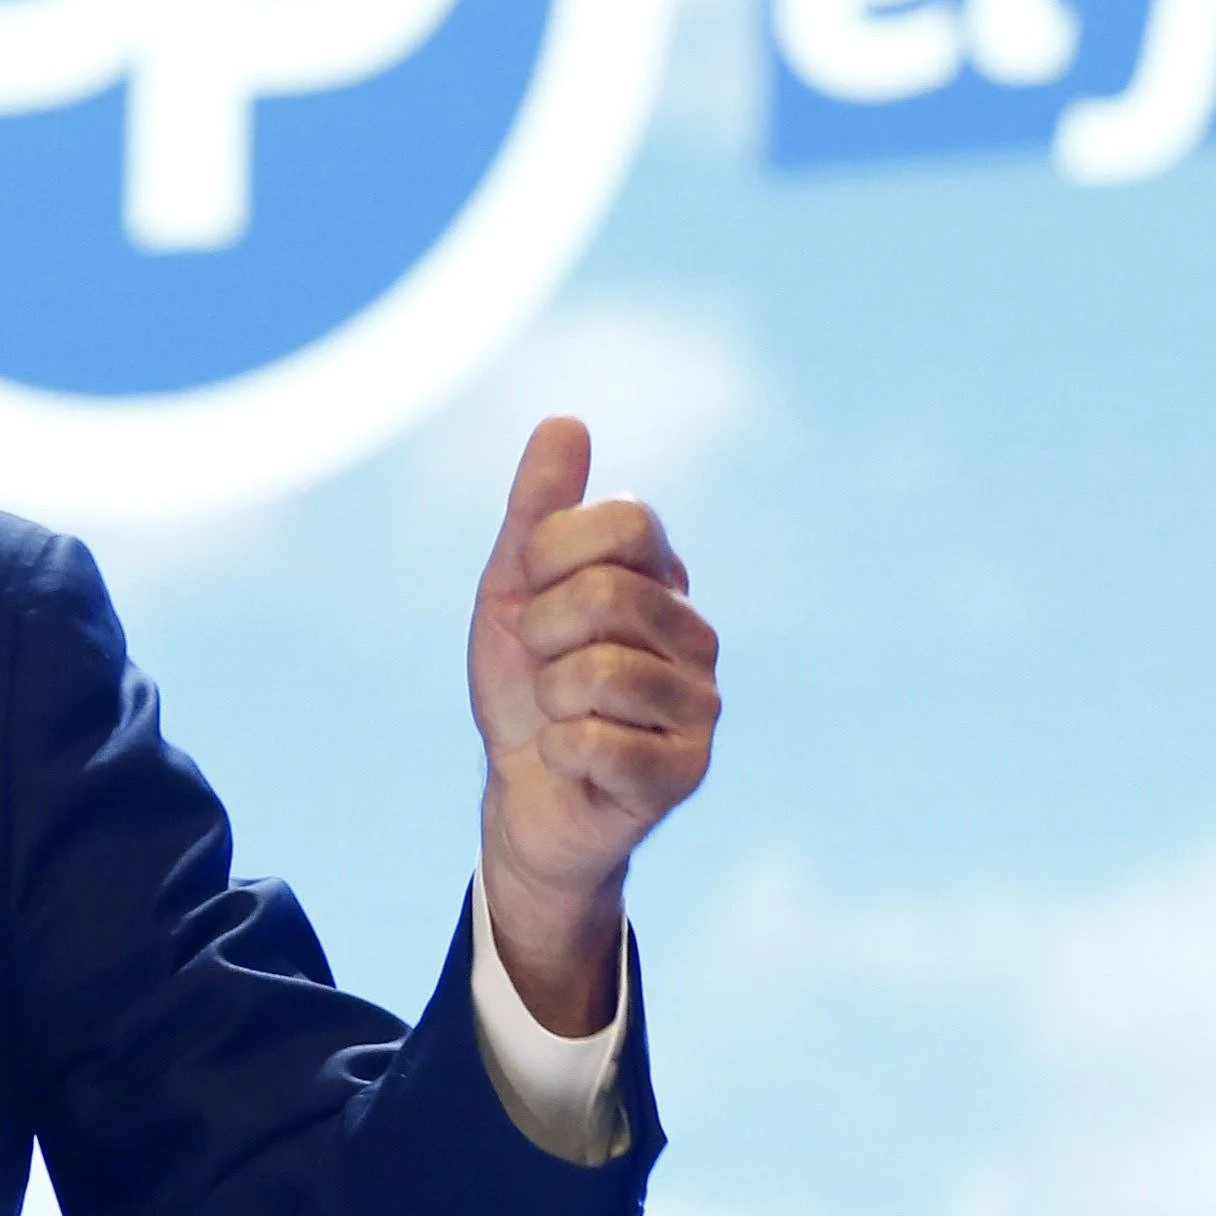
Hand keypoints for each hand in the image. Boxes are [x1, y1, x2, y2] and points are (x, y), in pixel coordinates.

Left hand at [468, 417, 719, 1029]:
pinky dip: (558, 749)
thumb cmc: (526, 686)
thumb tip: (565, 421)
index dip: (554, 553)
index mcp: (662, 578)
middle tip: (546, 666)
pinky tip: (573, 759)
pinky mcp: (685, 771)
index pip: (628, 518)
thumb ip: (537, 511)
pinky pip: (594, 740)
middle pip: (607, 592)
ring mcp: (701, 704)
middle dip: (544, 632)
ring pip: (597, 671)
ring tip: (562, 714)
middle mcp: (696, 633)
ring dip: (549, 697)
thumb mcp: (514, 589)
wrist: (525, 794)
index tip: (535, 591)